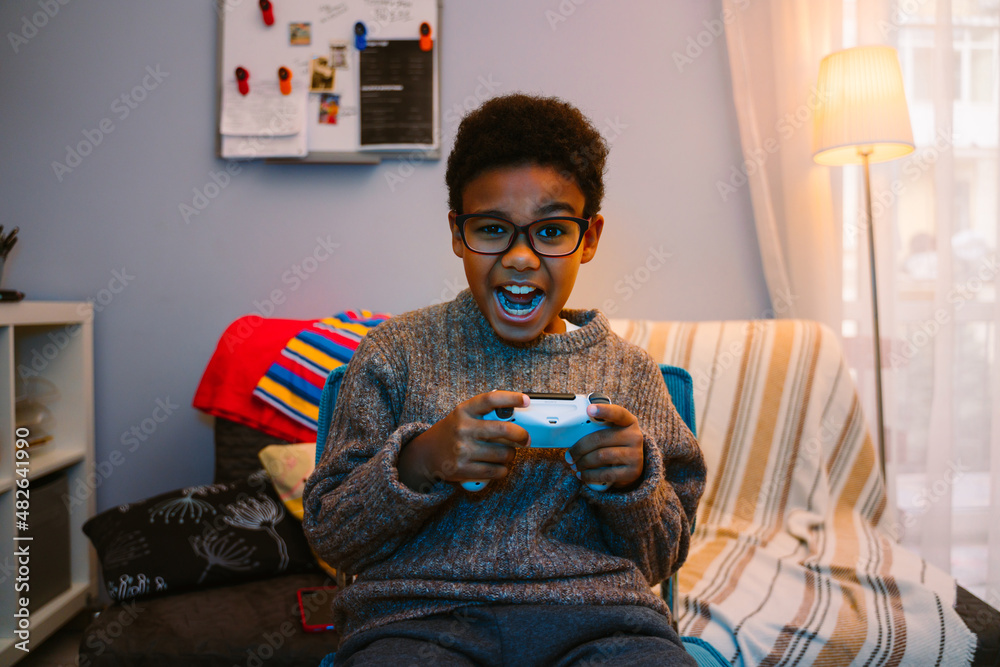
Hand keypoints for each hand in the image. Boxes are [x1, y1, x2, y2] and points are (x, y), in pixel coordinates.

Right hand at [398, 391, 529, 491]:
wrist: (426, 454)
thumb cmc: (451, 432)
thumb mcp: (462, 416)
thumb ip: (484, 414)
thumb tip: (516, 418)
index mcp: (463, 411)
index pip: (490, 399)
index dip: (511, 398)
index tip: (525, 400)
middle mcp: (463, 429)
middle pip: (503, 430)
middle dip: (521, 435)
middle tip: (525, 439)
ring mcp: (462, 450)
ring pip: (503, 454)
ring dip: (511, 455)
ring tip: (506, 453)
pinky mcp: (463, 469)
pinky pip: (496, 471)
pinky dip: (503, 469)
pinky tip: (499, 465)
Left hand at [566, 403, 643, 489]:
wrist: (634, 464)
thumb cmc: (617, 444)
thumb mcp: (612, 432)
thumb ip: (598, 428)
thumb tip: (572, 434)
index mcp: (629, 421)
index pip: (617, 413)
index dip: (603, 411)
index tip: (589, 409)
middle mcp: (635, 436)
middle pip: (600, 438)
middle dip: (580, 448)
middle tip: (569, 456)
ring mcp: (635, 455)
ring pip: (601, 456)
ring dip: (583, 462)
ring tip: (575, 465)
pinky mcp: (633, 472)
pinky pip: (606, 474)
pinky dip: (590, 475)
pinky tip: (583, 475)